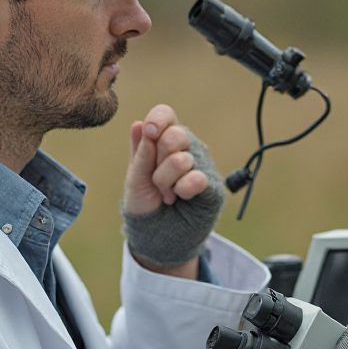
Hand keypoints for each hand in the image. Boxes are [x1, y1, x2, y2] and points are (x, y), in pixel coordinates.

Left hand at [121, 104, 224, 272]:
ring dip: (166, 182)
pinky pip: (197, 178)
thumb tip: (138, 124)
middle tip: (156, 180)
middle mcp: (186, 148)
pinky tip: (182, 198)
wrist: (155, 233)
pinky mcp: (212, 186)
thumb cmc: (144, 203)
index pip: (166, 114)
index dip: (158, 120)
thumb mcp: (135, 177)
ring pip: (182, 160)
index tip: (149, 133)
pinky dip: (183, 190)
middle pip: (174, 135)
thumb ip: (140, 152)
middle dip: (157, 162)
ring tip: (167, 194)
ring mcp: (201, 165)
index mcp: (165, 140)